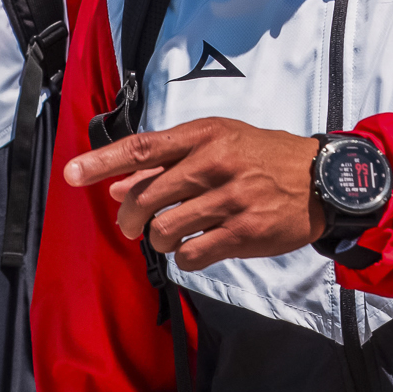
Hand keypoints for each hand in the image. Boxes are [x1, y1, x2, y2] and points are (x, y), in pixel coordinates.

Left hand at [65, 117, 324, 269]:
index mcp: (206, 135)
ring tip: (171, 237)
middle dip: (131, 217)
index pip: (142, 148)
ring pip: (166, 229)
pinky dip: (185, 256)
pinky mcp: (245, 231)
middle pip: (147, 196)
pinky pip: (192, 253)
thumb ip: (167, 163)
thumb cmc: (263, 159)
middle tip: (135, 225)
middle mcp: (216, 162)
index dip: (102, 162)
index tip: (71, 175)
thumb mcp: (218, 145)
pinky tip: (196, 248)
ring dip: (160, 240)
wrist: (322, 180)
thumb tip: (114, 187)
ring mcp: (232, 198)